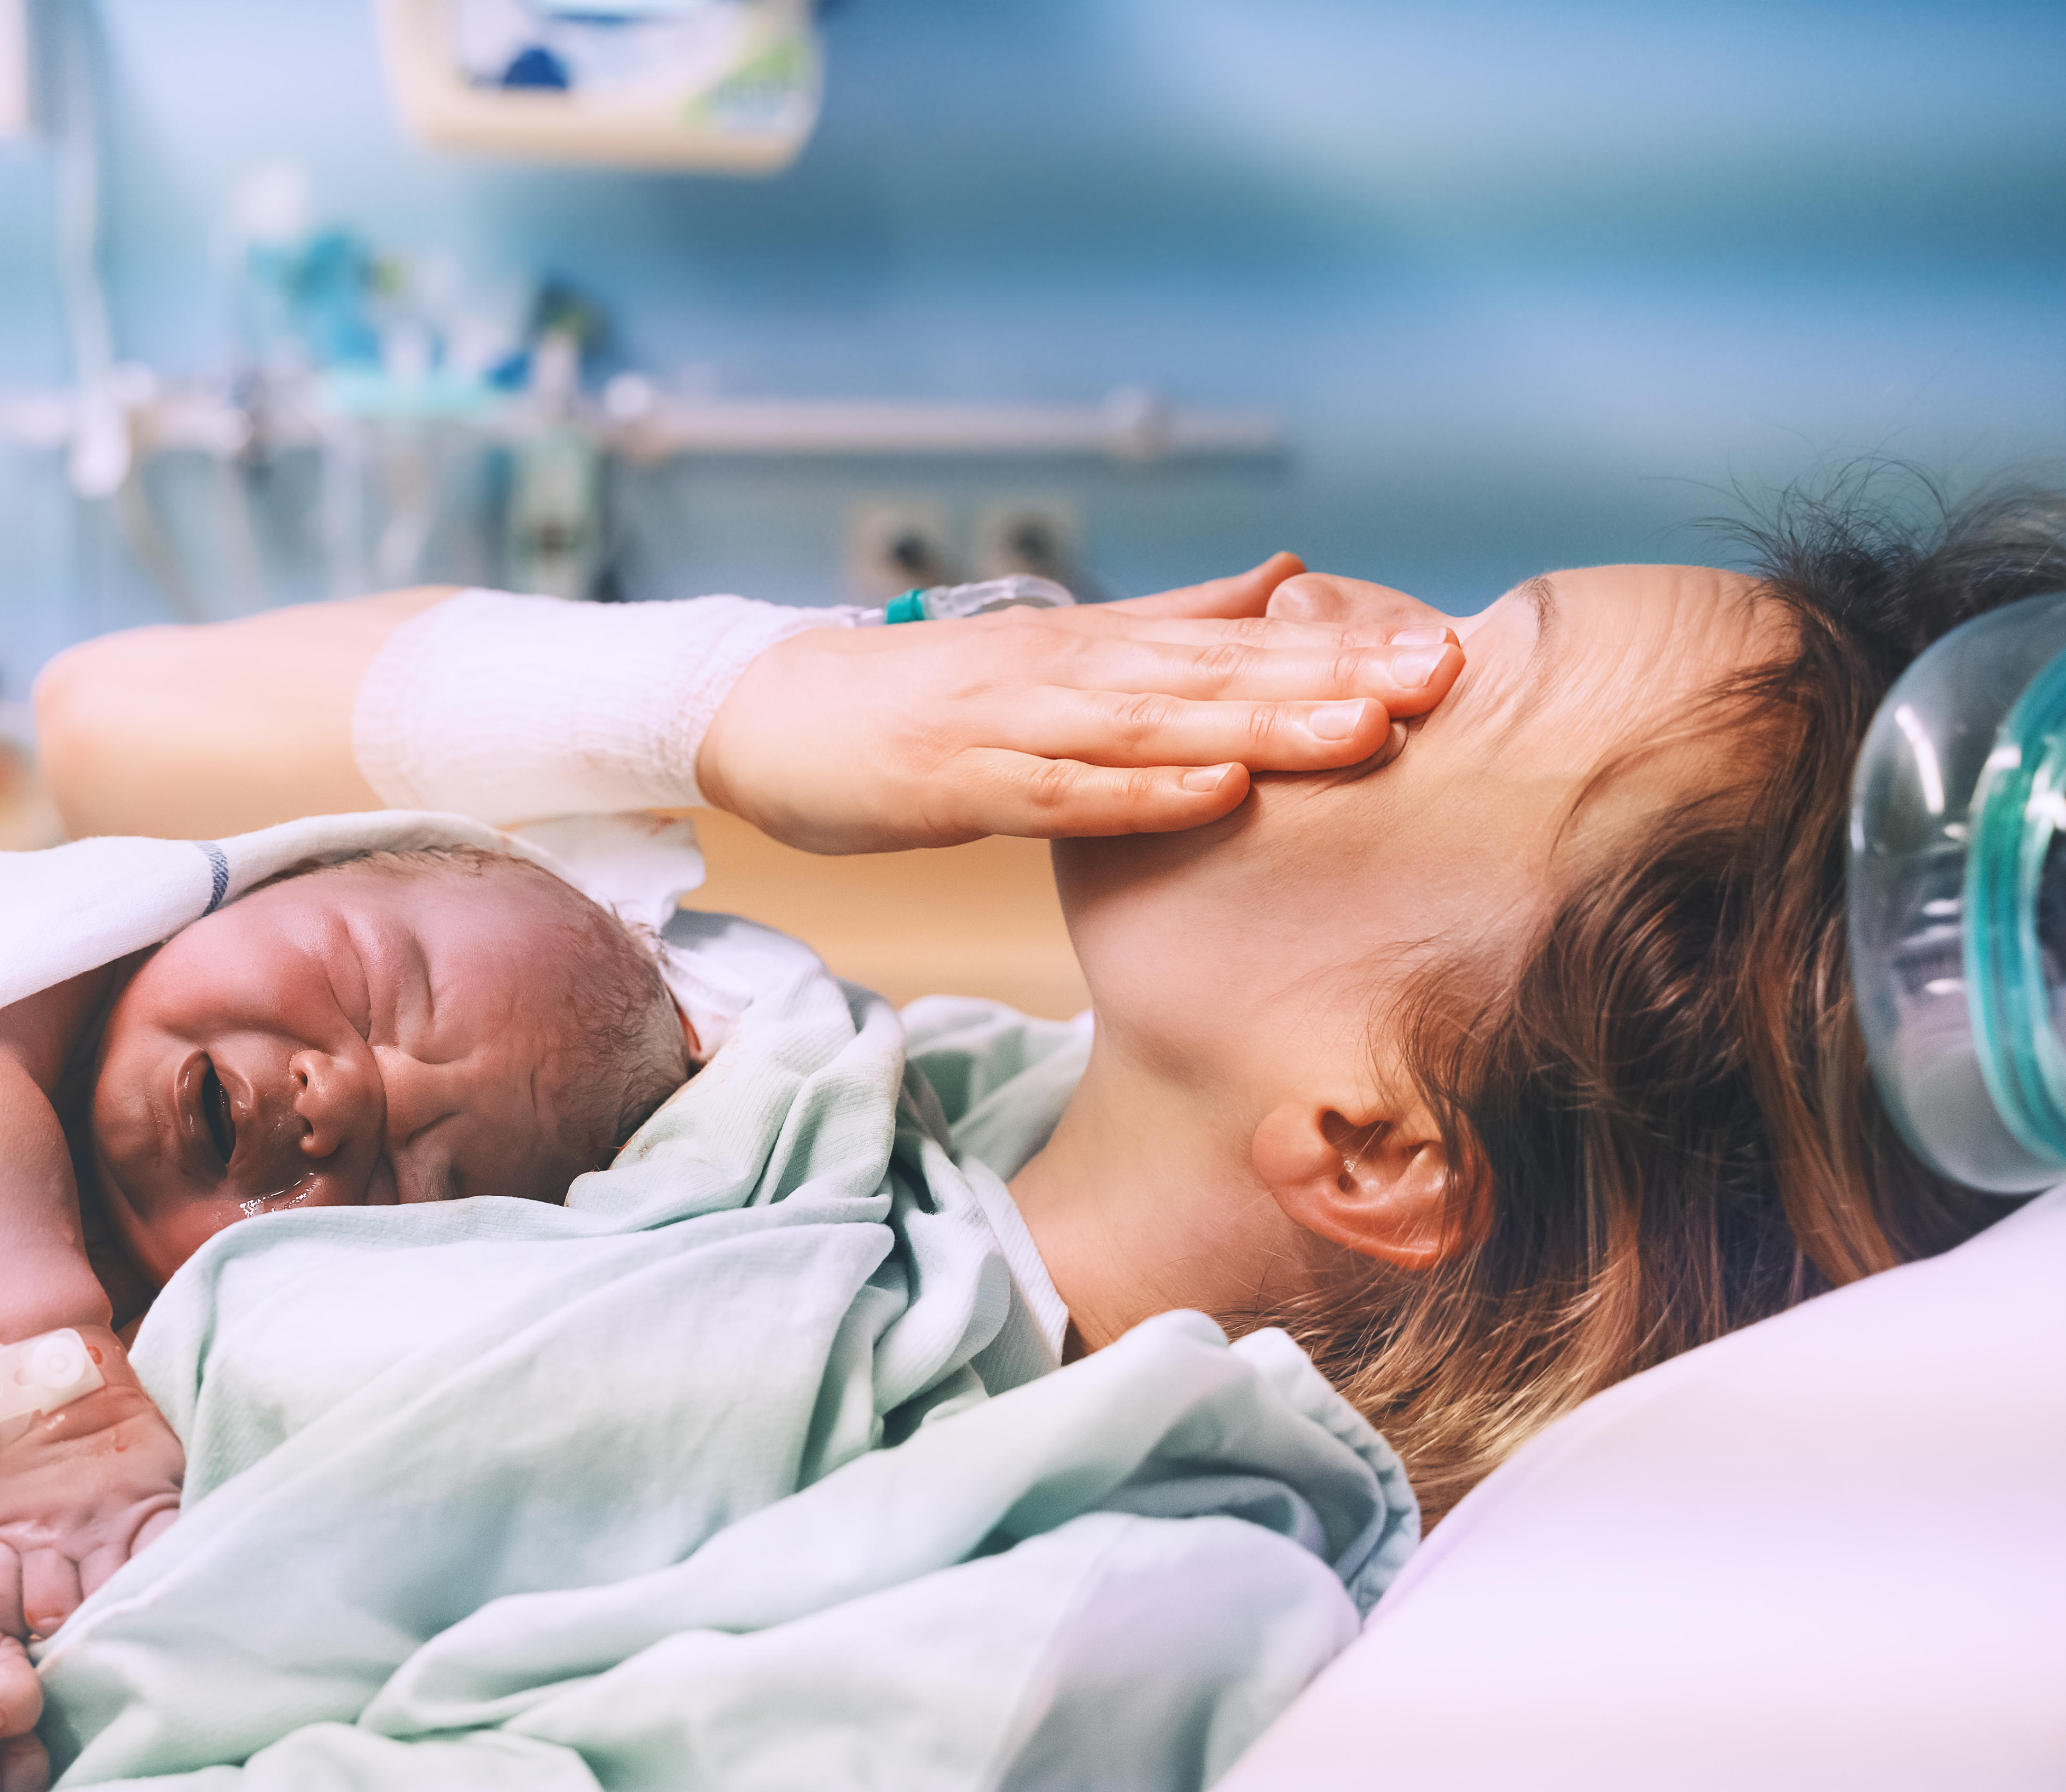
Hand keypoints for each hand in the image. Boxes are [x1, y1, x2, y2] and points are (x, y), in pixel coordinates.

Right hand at [0, 1329, 184, 1641]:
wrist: (75, 1392)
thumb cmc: (139, 1453)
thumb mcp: (177, 1480)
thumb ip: (184, 1531)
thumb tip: (221, 1586)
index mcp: (149, 1511)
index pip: (159, 1574)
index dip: (159, 1618)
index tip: (166, 1652)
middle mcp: (96, 1525)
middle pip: (97, 1607)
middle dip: (103, 1645)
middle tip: (110, 1670)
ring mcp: (43, 1530)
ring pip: (44, 1609)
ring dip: (55, 1641)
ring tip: (65, 1663)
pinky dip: (1, 1624)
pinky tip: (16, 1640)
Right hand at [694, 554, 1459, 853]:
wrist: (765, 710)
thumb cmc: (915, 696)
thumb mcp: (1053, 654)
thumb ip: (1169, 620)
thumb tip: (1284, 574)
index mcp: (1095, 647)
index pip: (1239, 641)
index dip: (1344, 645)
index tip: (1447, 653)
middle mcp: (1066, 673)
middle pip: (1216, 674)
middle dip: (1334, 675)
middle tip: (1441, 677)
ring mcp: (1013, 726)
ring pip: (1155, 725)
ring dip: (1260, 726)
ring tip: (1363, 731)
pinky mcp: (961, 783)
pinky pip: (1064, 795)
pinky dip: (1143, 794)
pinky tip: (1218, 793)